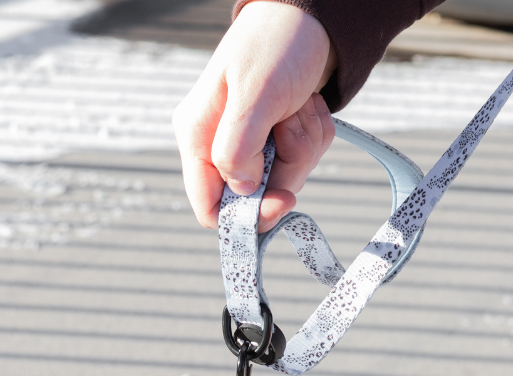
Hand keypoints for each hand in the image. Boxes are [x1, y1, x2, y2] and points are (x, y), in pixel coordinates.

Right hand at [173, 0, 335, 232]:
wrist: (312, 13)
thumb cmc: (277, 42)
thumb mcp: (254, 94)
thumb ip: (237, 149)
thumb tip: (242, 191)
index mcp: (198, 136)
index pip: (209, 208)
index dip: (243, 217)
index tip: (281, 201)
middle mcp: (220, 144)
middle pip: (255, 197)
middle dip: (285, 167)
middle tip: (292, 126)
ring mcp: (251, 142)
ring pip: (283, 178)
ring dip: (304, 144)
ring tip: (300, 104)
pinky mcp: (277, 137)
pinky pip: (302, 159)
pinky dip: (314, 134)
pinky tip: (308, 104)